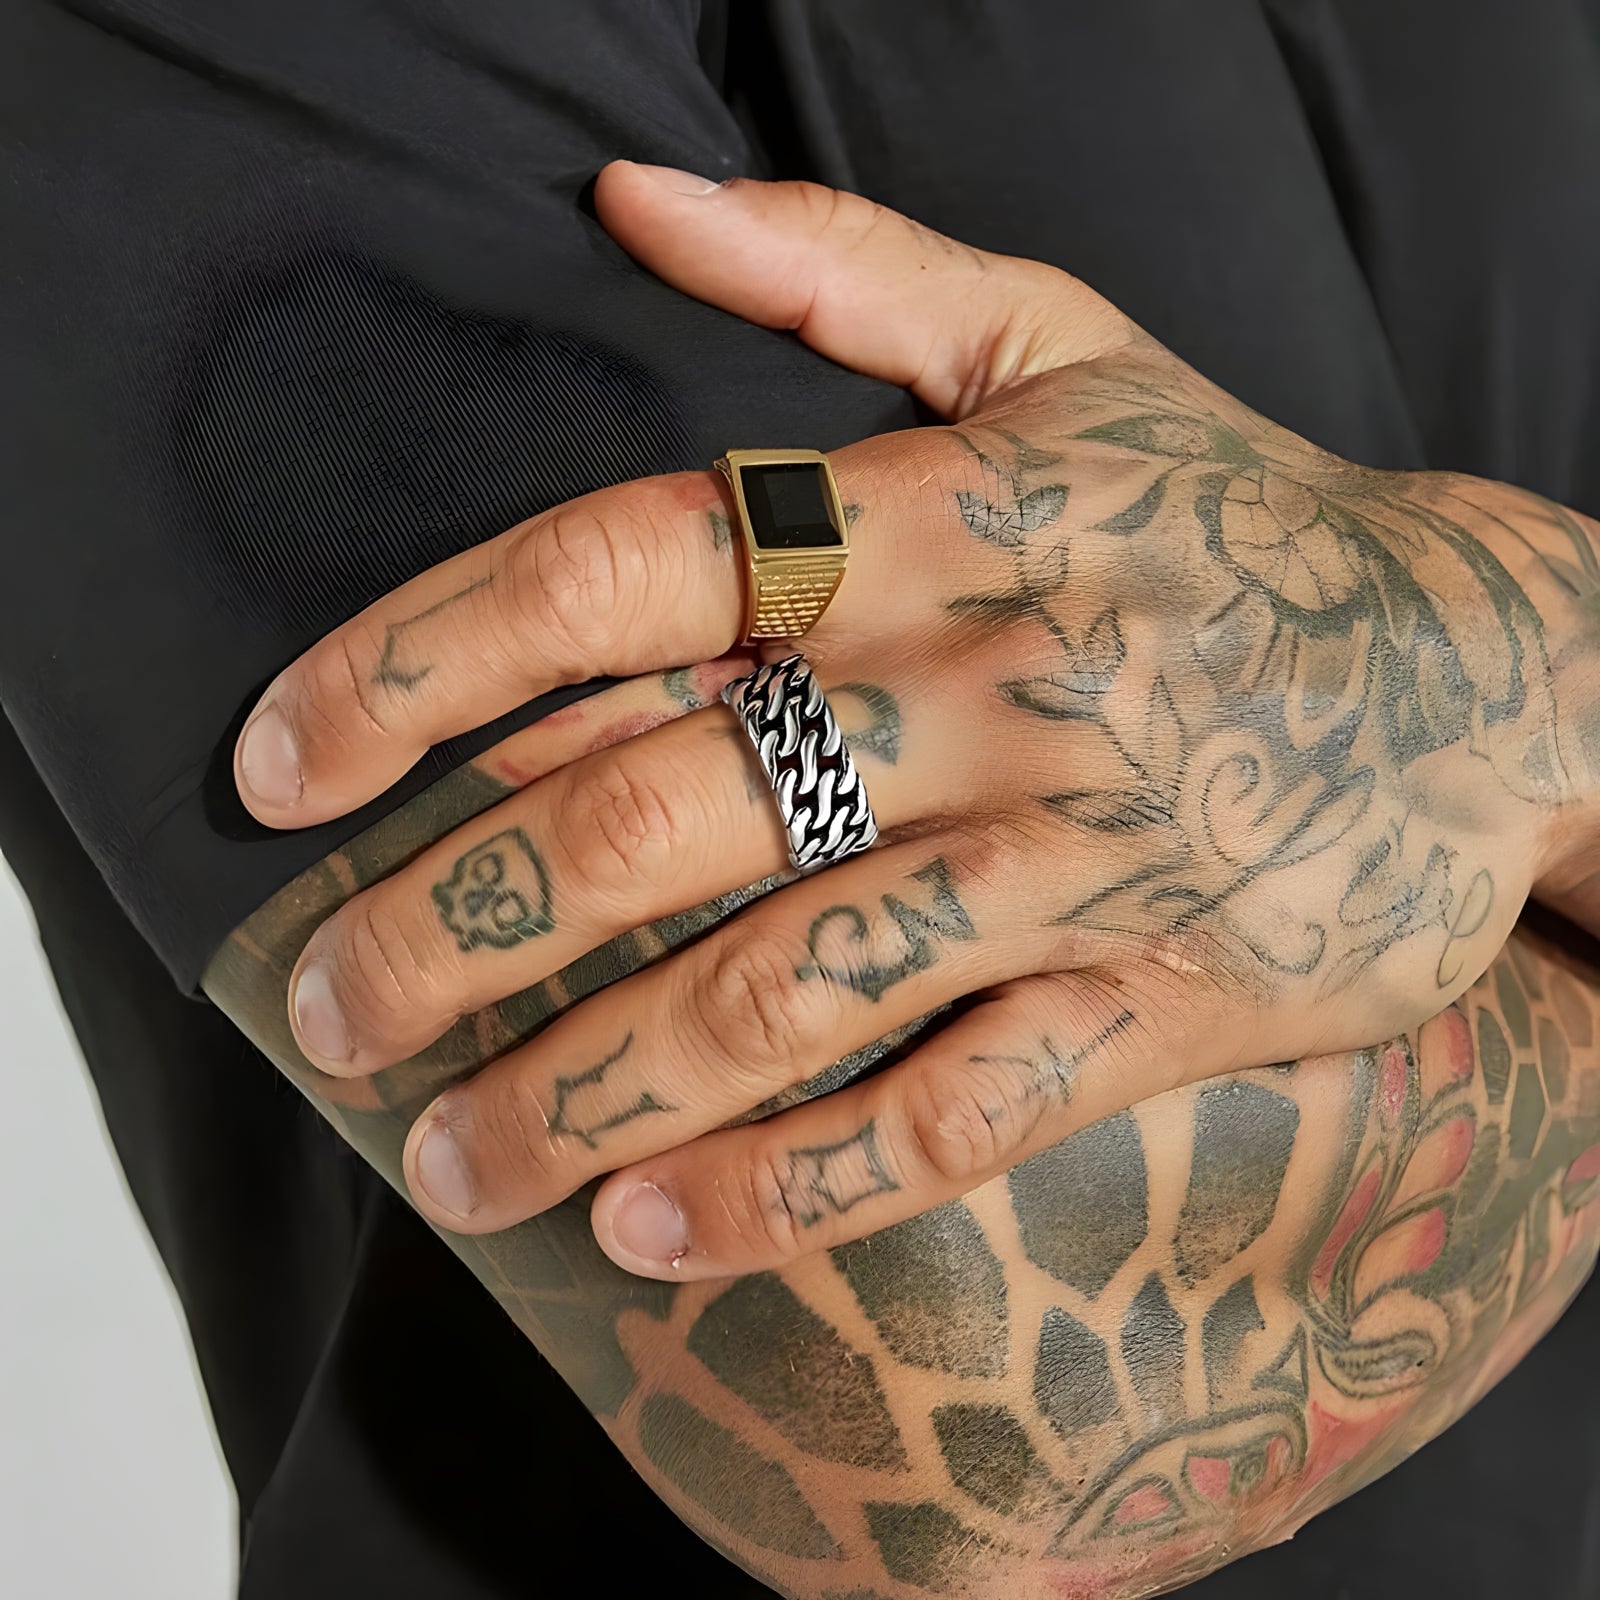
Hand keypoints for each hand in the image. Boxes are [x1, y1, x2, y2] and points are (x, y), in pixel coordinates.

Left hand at [234, 163, 1599, 1280]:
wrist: (1493, 676)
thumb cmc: (1234, 514)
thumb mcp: (1061, 346)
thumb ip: (842, 271)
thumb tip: (625, 195)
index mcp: (941, 516)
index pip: (625, 564)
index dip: (425, 659)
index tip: (286, 762)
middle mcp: (988, 691)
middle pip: (662, 811)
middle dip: (460, 927)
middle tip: (327, 1012)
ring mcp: (1076, 862)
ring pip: (786, 991)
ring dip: (591, 1087)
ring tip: (451, 1163)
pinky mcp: (1158, 1004)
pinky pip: (952, 1114)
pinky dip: (795, 1184)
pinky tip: (654, 1233)